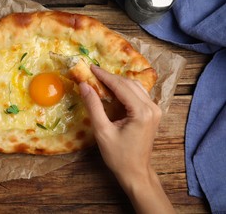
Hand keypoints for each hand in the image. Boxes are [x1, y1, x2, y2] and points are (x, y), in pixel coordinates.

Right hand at [79, 65, 173, 213]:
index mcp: (141, 112)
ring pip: (135, 87)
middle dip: (110, 77)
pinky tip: (113, 91)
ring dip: (118, 82)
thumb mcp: (102, 131)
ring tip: (100, 81)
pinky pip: (139, 94)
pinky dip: (125, 89)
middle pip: (129, 84)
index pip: (121, 86)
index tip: (90, 67)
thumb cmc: (118, 155)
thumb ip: (93, 106)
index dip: (104, 75)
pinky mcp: (153, 113)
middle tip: (92, 74)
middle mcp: (152, 107)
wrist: (136, 172)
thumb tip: (84, 85)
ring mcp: (155, 110)